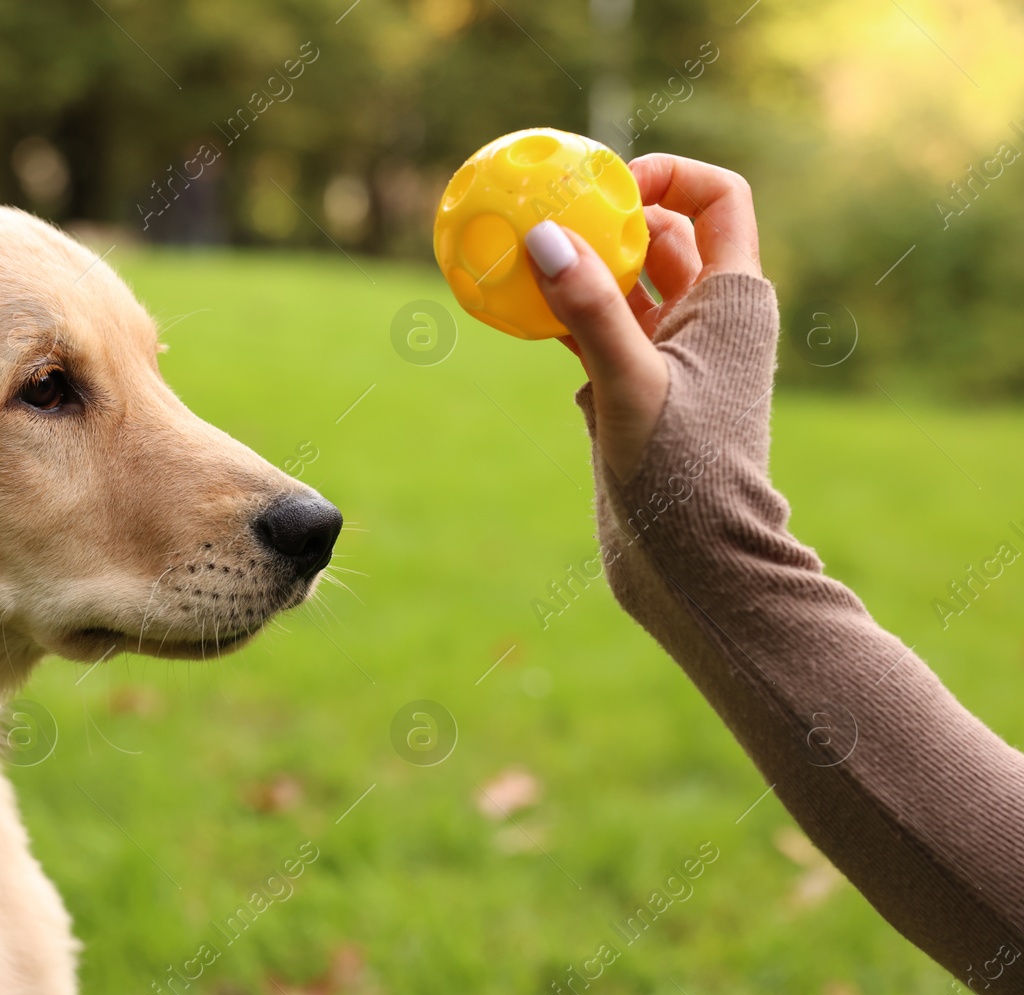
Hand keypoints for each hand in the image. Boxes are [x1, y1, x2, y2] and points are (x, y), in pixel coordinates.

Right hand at [524, 154, 764, 480]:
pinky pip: (597, 331)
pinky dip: (562, 315)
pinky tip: (518, 312)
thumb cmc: (683, 477)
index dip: (669, 176)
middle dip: (607, 217)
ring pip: (624, 285)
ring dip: (578, 268)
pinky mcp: (635, 391)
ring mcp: (670, 356)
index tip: (608, 187)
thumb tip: (546, 235)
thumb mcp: (630, 386)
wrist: (694, 563)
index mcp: (731, 301)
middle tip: (546, 212)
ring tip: (521, 256)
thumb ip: (590, 311)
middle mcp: (706, 320)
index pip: (718, 199)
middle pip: (661, 234)